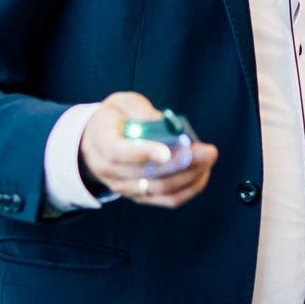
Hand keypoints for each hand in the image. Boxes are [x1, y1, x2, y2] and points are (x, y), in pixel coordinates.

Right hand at [79, 92, 217, 209]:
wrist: (96, 142)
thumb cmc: (114, 118)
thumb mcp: (122, 103)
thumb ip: (142, 111)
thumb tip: (169, 125)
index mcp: (101, 143)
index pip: (119, 152)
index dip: (143, 152)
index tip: (167, 151)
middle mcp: (108, 170)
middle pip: (146, 174)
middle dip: (181, 163)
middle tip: (207, 152)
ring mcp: (124, 187)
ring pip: (159, 189)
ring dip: (188, 176)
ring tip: (208, 160)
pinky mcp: (139, 197)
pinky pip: (166, 200)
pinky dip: (188, 189)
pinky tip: (202, 175)